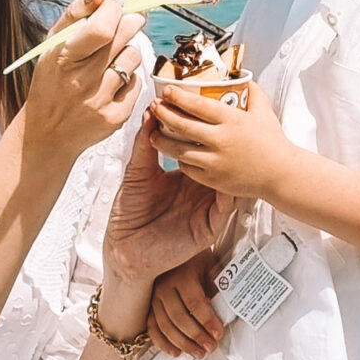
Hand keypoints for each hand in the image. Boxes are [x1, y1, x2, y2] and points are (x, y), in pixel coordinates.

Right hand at [21, 0, 145, 161]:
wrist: (46, 133)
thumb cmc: (50, 84)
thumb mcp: (51, 47)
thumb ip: (75, 15)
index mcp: (62, 59)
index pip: (100, 28)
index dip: (115, 9)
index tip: (118, 3)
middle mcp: (82, 81)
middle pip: (123, 38)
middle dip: (130, 22)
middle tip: (128, 21)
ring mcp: (100, 101)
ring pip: (133, 57)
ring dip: (127, 51)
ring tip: (112, 57)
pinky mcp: (116, 118)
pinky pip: (137, 83)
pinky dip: (128, 78)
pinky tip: (112, 82)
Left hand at [102, 124, 234, 288]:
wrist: (125, 247)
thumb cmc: (129, 214)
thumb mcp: (137, 171)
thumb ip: (145, 143)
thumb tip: (150, 113)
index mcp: (185, 176)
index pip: (203, 150)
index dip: (206, 132)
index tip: (208, 111)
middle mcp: (199, 190)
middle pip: (219, 164)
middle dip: (225, 145)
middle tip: (228, 125)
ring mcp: (206, 207)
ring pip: (229, 183)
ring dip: (232, 166)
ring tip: (234, 148)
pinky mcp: (210, 226)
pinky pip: (227, 207)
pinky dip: (230, 192)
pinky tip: (229, 178)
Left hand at [148, 80, 294, 197]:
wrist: (282, 175)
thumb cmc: (273, 144)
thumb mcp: (265, 113)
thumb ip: (254, 94)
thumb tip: (246, 79)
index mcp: (232, 120)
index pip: (198, 104)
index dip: (179, 96)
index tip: (167, 90)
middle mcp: (222, 140)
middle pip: (183, 124)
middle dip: (164, 113)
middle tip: (155, 106)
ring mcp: (216, 161)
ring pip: (180, 149)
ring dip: (163, 140)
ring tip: (154, 134)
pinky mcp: (214, 179)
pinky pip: (189, 168)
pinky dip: (180, 160)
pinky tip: (175, 154)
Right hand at [149, 256, 224, 357]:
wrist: (175, 246)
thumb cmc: (197, 259)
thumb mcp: (210, 265)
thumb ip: (216, 285)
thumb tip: (226, 308)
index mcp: (182, 274)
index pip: (194, 303)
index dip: (207, 321)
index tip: (218, 333)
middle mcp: (164, 286)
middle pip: (179, 318)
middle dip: (196, 336)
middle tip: (210, 347)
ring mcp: (153, 296)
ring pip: (165, 326)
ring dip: (183, 343)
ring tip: (198, 353)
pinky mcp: (148, 305)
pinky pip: (152, 328)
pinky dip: (163, 343)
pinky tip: (176, 352)